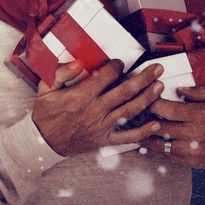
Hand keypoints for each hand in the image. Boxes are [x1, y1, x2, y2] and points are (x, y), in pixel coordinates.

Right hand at [32, 59, 164, 156]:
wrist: (44, 141)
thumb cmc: (46, 114)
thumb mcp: (45, 88)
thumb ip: (60, 72)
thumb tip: (78, 63)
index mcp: (81, 96)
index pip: (106, 76)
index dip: (116, 66)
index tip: (119, 62)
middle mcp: (95, 110)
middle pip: (125, 91)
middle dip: (144, 78)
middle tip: (157, 68)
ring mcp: (102, 125)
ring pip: (130, 110)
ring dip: (147, 97)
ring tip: (159, 86)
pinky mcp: (105, 139)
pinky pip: (127, 136)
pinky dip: (143, 131)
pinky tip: (155, 124)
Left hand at [140, 85, 204, 169]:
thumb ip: (201, 92)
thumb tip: (178, 89)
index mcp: (202, 116)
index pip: (167, 109)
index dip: (151, 102)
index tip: (143, 95)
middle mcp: (195, 135)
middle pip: (158, 126)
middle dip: (143, 118)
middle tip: (132, 110)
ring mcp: (193, 151)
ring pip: (159, 144)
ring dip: (144, 135)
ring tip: (132, 126)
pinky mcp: (192, 163)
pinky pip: (167, 155)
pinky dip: (155, 147)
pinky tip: (148, 139)